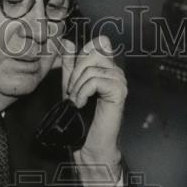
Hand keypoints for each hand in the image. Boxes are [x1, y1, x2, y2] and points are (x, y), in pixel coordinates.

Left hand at [58, 36, 126, 178]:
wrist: (88, 144)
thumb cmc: (82, 119)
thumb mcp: (71, 86)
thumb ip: (70, 64)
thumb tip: (67, 42)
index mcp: (107, 69)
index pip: (100, 42)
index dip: (83, 53)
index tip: (74, 76)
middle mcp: (116, 72)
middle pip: (95, 51)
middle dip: (76, 71)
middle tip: (73, 91)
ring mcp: (120, 82)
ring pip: (92, 68)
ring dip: (77, 86)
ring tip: (76, 100)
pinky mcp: (119, 92)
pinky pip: (95, 81)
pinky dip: (83, 92)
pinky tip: (81, 104)